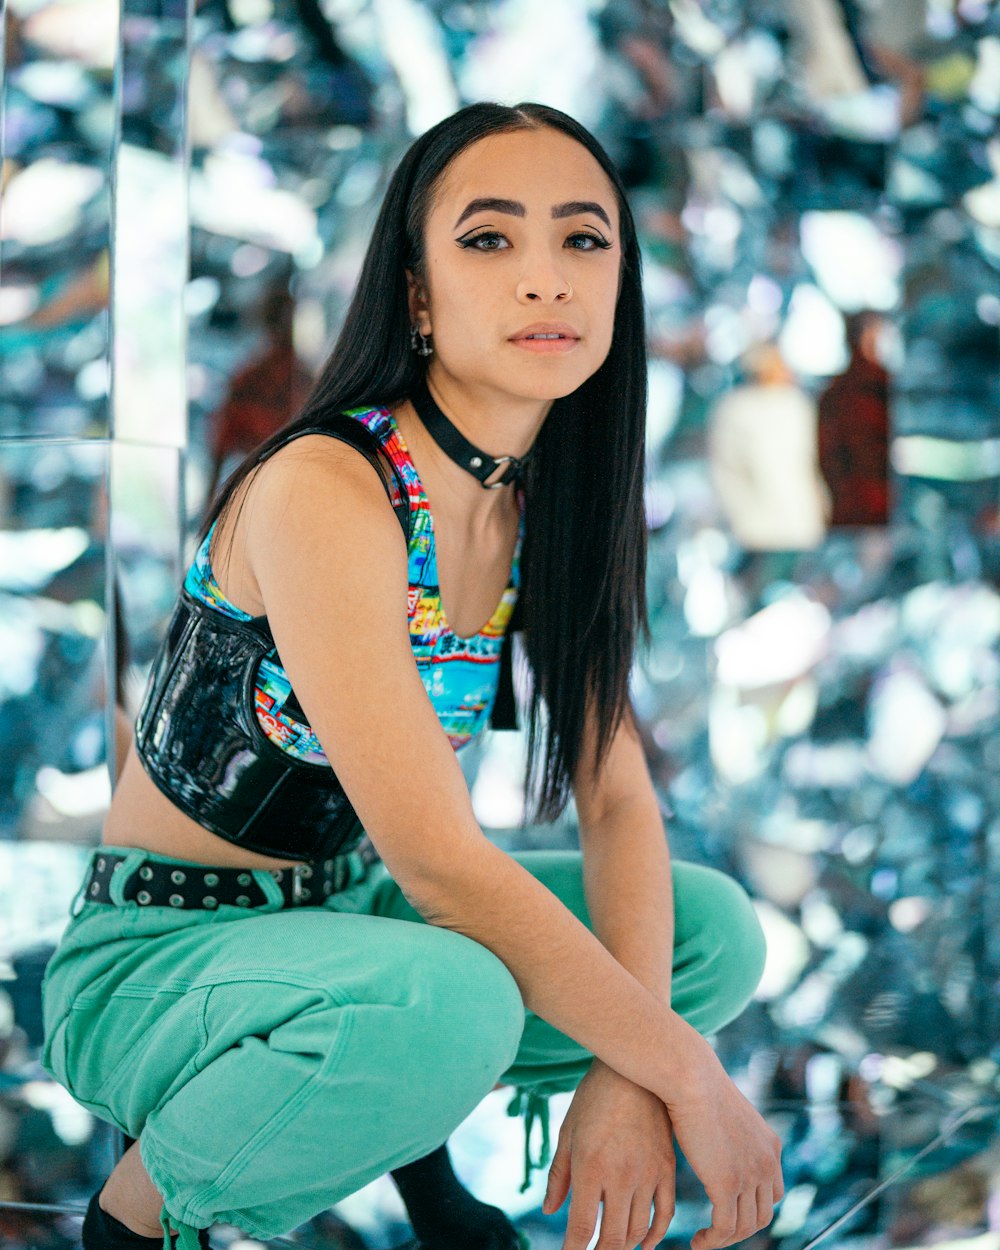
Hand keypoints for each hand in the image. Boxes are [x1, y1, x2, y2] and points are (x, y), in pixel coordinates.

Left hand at [542, 1059, 676, 1249]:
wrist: (635, 1069)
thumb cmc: (594, 1099)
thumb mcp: (569, 1132)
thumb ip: (558, 1174)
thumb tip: (549, 1210)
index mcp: (590, 1167)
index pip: (582, 1226)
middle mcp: (621, 1176)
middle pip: (612, 1238)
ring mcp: (648, 1174)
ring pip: (638, 1230)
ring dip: (625, 1246)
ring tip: (612, 1247)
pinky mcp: (667, 1168)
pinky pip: (665, 1214)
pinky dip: (656, 1234)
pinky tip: (645, 1242)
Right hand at [665, 1029, 783, 1249]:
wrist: (691, 1076)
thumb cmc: (697, 1086)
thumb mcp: (725, 1112)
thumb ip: (730, 1133)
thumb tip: (717, 1140)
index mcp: (771, 1145)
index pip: (773, 1193)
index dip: (753, 1208)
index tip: (729, 1211)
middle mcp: (767, 1162)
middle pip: (762, 1216)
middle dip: (739, 1229)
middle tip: (714, 1231)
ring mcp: (750, 1175)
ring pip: (743, 1226)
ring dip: (723, 1240)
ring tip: (702, 1241)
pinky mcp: (727, 1184)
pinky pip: (723, 1227)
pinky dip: (711, 1241)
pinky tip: (696, 1241)